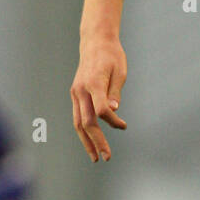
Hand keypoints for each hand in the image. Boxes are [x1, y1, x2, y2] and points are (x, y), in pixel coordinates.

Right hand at [70, 36, 127, 161]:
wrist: (95, 42)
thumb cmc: (112, 56)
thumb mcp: (120, 72)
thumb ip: (115, 92)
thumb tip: (113, 112)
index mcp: (93, 83)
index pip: (101, 110)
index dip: (112, 121)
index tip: (123, 125)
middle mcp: (81, 90)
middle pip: (86, 122)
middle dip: (97, 141)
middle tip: (107, 157)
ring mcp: (76, 93)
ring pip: (78, 123)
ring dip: (87, 142)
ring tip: (96, 157)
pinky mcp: (75, 95)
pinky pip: (77, 117)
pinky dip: (84, 131)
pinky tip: (92, 142)